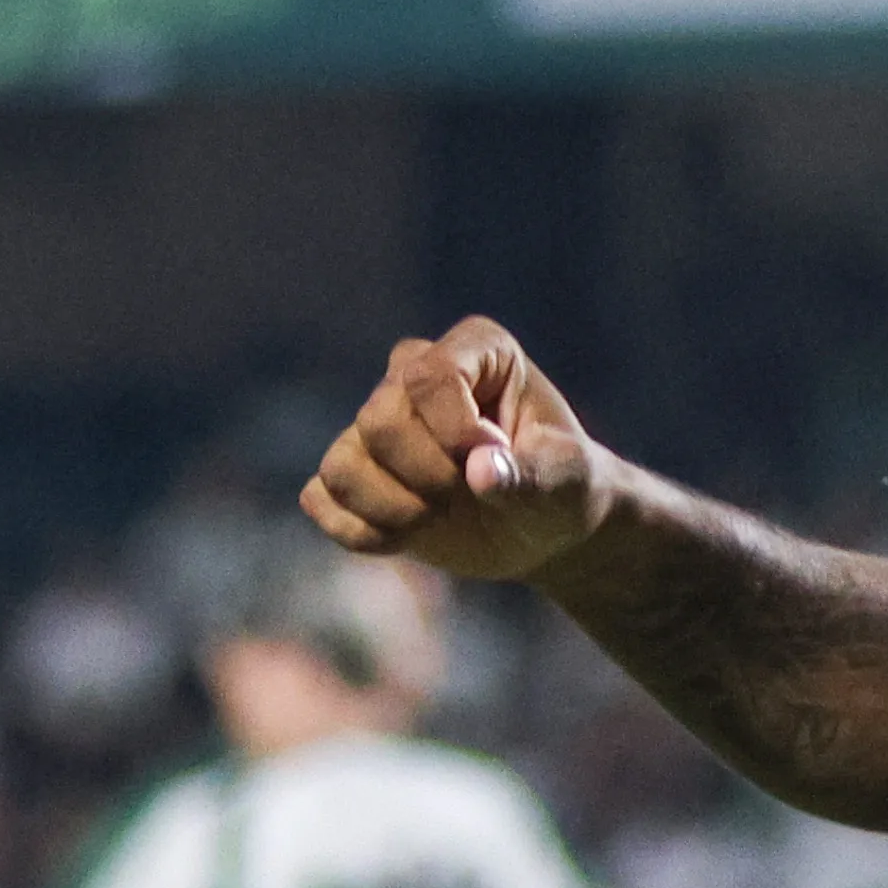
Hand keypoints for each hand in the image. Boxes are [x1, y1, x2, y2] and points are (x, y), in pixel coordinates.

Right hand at [303, 317, 605, 581]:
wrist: (543, 526)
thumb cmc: (564, 487)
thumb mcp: (569, 481)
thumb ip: (532, 475)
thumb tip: (479, 471)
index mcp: (478, 349)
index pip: (430, 374)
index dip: (453, 429)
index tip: (494, 456)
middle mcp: (414, 374)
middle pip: (379, 421)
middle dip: (426, 475)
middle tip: (466, 494)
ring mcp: (377, 423)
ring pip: (342, 464)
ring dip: (393, 509)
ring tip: (439, 516)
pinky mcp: (353, 471)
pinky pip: (318, 498)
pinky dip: (361, 530)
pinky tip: (405, 537)